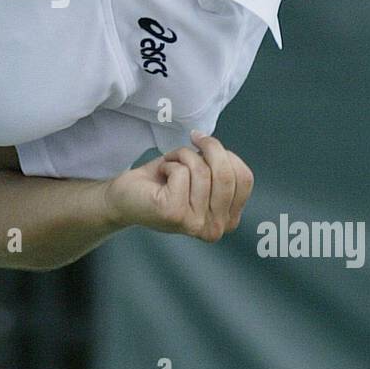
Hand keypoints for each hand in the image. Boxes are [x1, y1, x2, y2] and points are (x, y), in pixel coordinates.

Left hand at [104, 130, 253, 242]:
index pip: (244, 178)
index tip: (205, 144)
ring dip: (183, 156)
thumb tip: (215, 148)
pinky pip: (182, 173)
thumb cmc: (162, 184)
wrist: (125, 198)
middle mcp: (216, 228)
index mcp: (228, 220)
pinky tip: (160, 177)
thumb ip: (218, 167)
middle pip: (226, 174)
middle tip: (191, 140)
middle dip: (209, 147)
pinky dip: (169, 165)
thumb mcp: (201, 173)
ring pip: (202, 170)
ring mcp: (196, 224)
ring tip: (170, 166)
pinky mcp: (175, 214)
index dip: (226, 154)